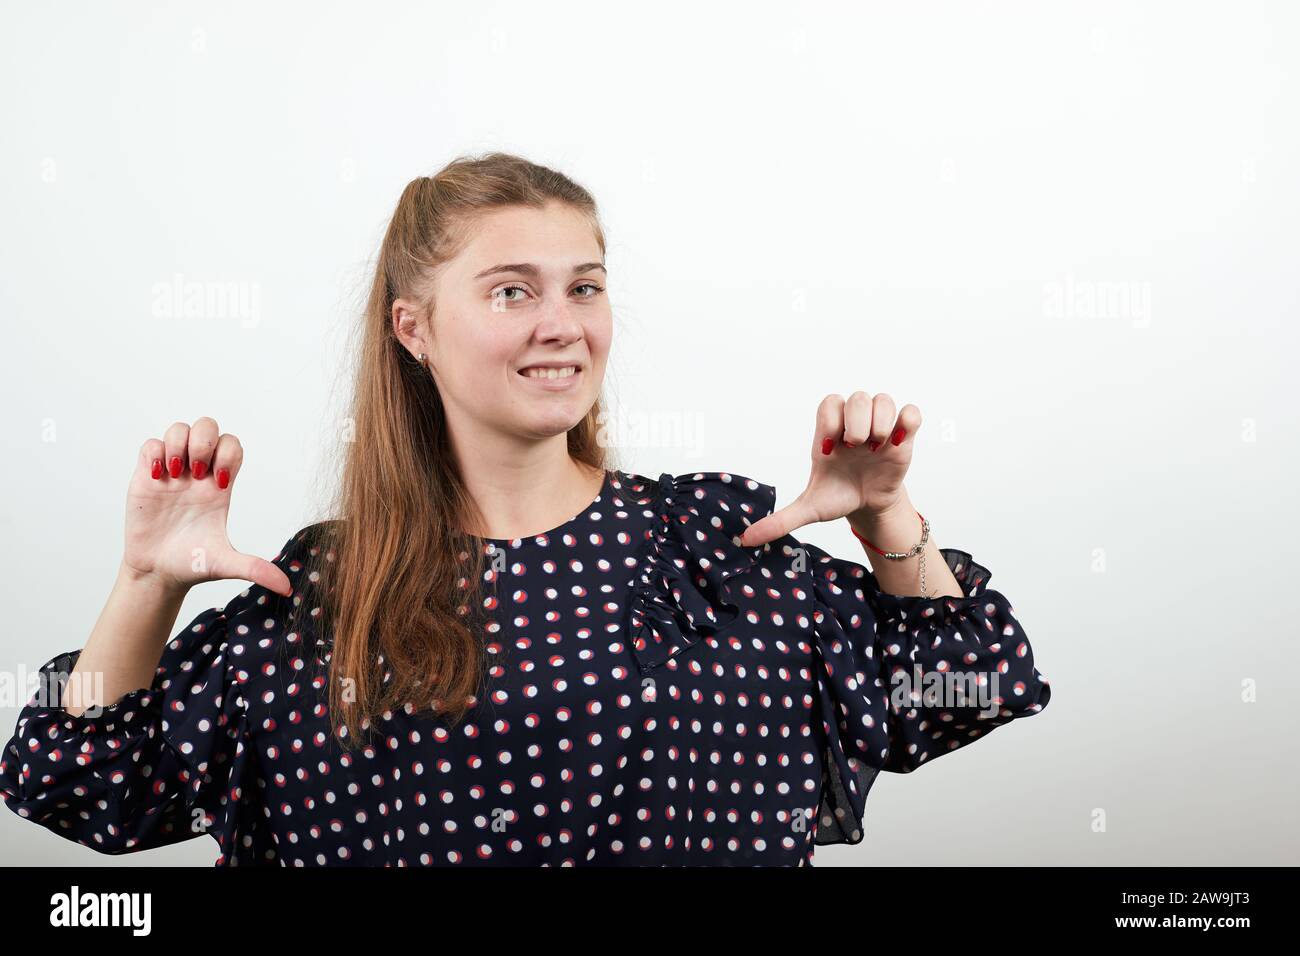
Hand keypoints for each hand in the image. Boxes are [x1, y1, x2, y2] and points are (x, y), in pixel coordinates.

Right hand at [120, 417, 292, 597]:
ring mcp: (172, 473)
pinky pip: (151, 445)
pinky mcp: (146, 477)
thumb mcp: (225, 563)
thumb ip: (255, 569)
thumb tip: (287, 587)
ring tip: (175, 475)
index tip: (220, 484)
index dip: (229, 455)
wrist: (158, 572)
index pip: (233, 447)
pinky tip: (157, 478)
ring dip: (179, 444)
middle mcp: (198, 474)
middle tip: (195, 472)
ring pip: (179, 429)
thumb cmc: (193, 564)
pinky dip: (155, 453)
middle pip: (208, 427)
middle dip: (204, 441)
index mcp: (221, 486)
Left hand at [738, 392, 920, 547]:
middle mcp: (853, 425)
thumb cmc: (839, 496)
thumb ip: (781, 520)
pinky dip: (907, 422)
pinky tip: (897, 443)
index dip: (830, 422)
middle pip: (856, 397)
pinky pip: (910, 412)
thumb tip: (746, 539)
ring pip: (882, 399)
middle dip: (857, 422)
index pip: (828, 404)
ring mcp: (878, 427)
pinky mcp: (902, 435)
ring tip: (877, 447)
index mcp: (828, 434)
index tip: (830, 450)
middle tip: (856, 447)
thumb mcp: (810, 508)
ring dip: (880, 422)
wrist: (868, 505)